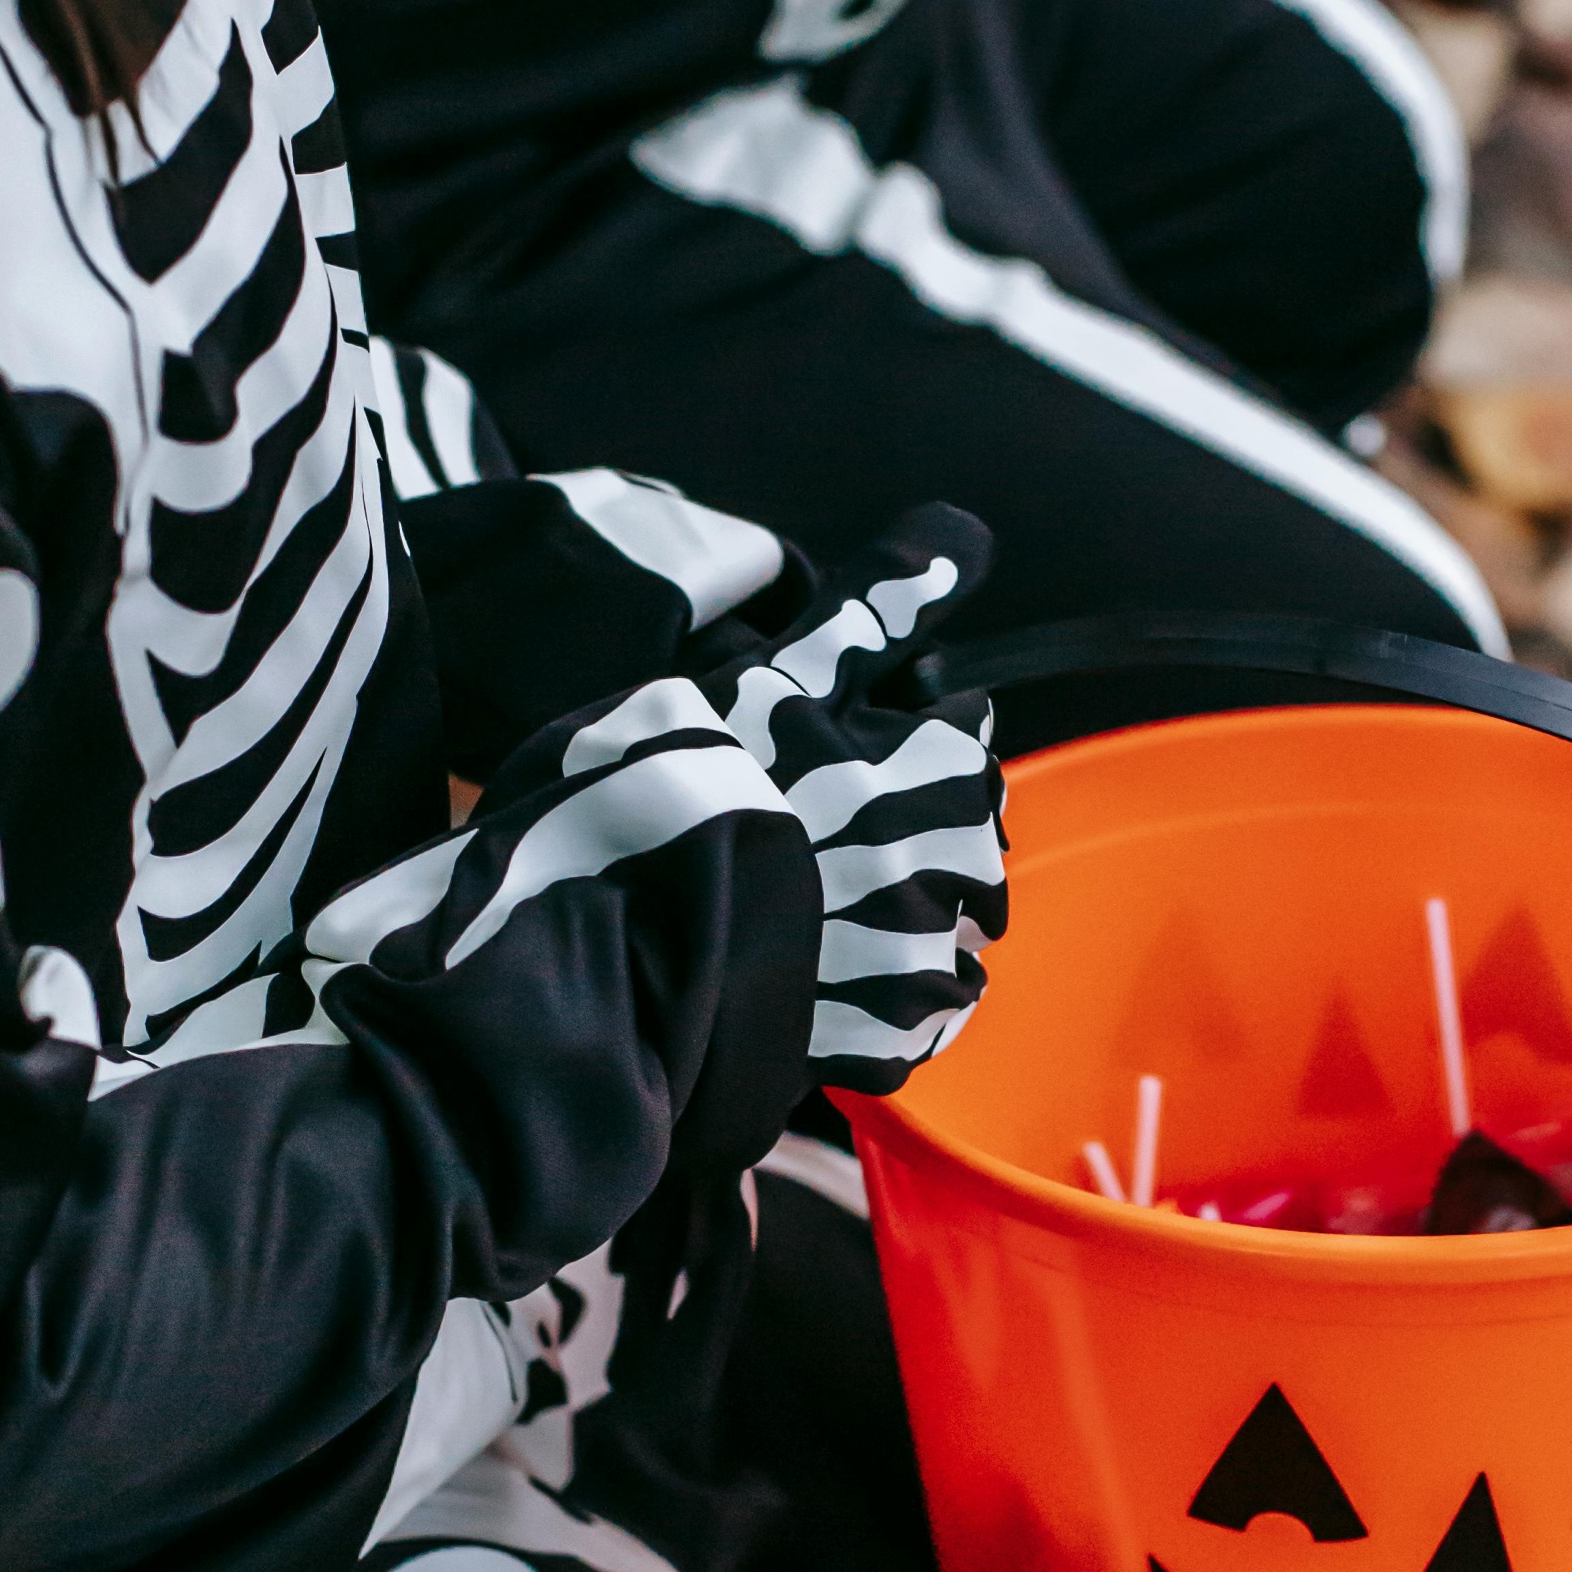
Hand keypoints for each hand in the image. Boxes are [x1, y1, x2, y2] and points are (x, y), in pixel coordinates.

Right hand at [694, 503, 1007, 1097]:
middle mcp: (949, 865)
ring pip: (944, 942)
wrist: (604, 928)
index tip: (829, 761)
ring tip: (806, 921)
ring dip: (895, 931)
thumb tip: (967, 528)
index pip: (962, 746)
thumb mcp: (773, 672)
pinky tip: (813, 988)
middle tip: (808, 845)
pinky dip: (875, 1013)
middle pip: (961, 848)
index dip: (895, 748)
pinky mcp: (876, 1043)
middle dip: (906, 844)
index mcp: (938, 770)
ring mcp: (914, 960)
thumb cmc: (683, 781)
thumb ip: (874, 608)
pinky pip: (910, 1029)